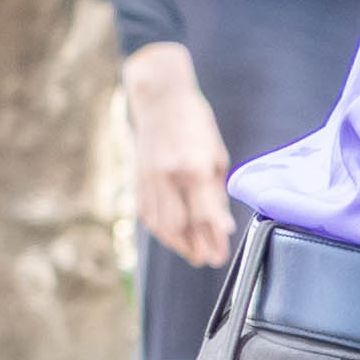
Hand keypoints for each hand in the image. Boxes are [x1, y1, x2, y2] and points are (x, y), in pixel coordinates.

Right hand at [118, 43, 234, 269]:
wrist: (159, 99)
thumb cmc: (195, 124)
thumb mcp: (215, 155)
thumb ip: (216, 192)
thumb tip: (221, 225)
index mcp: (192, 168)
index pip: (204, 214)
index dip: (212, 238)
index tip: (221, 253)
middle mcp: (167, 176)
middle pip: (180, 224)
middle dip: (195, 247)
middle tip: (210, 260)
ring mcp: (148, 179)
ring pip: (160, 223)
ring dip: (177, 243)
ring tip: (194, 254)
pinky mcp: (138, 179)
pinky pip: (147, 213)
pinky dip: (160, 229)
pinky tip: (173, 238)